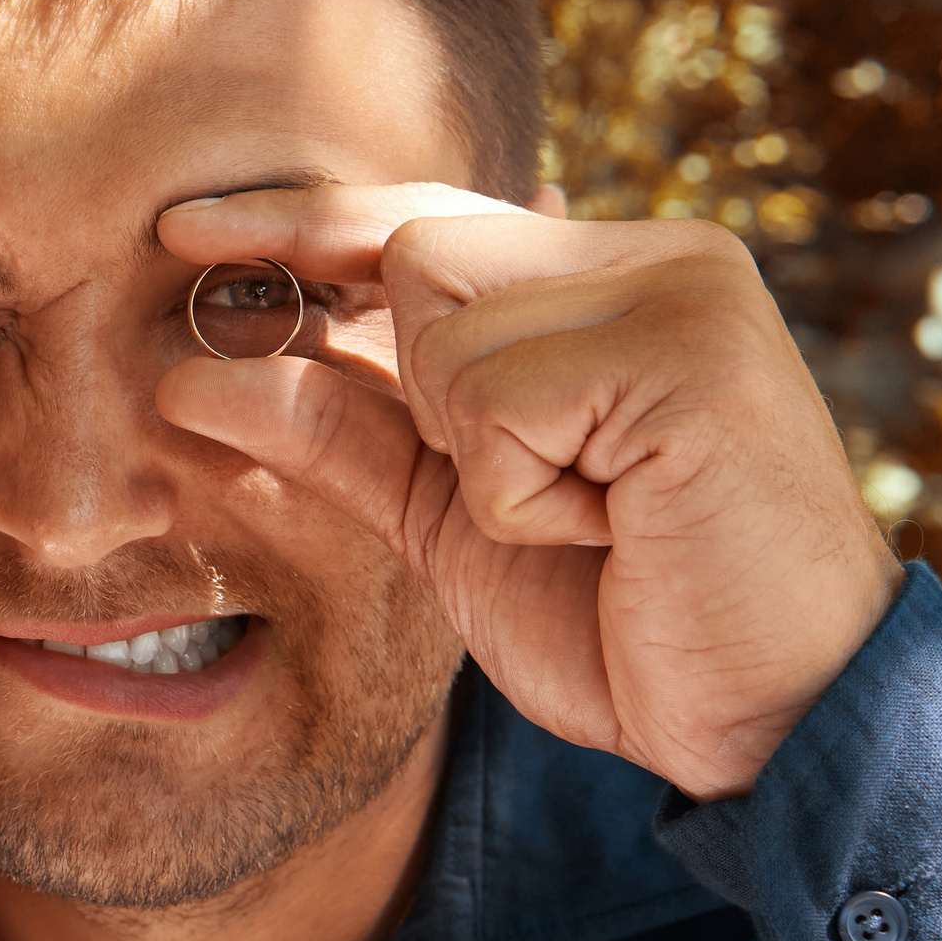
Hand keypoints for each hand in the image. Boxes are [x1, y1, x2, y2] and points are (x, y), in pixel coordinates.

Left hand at [156, 183, 900, 801]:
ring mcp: (682, 293)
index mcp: (603, 280)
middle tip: (542, 493)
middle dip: (422, 395)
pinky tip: (615, 528)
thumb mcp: (449, 517)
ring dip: (479, 457)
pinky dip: (522, 495)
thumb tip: (187, 373)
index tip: (175, 233)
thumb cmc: (617, 617)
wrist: (765, 723)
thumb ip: (339, 431)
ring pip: (442, 321)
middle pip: (410, 253)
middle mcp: (651, 259)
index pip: (414, 217)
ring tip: (591, 515)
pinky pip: (495, 404)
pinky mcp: (691, 354)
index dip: (297, 225)